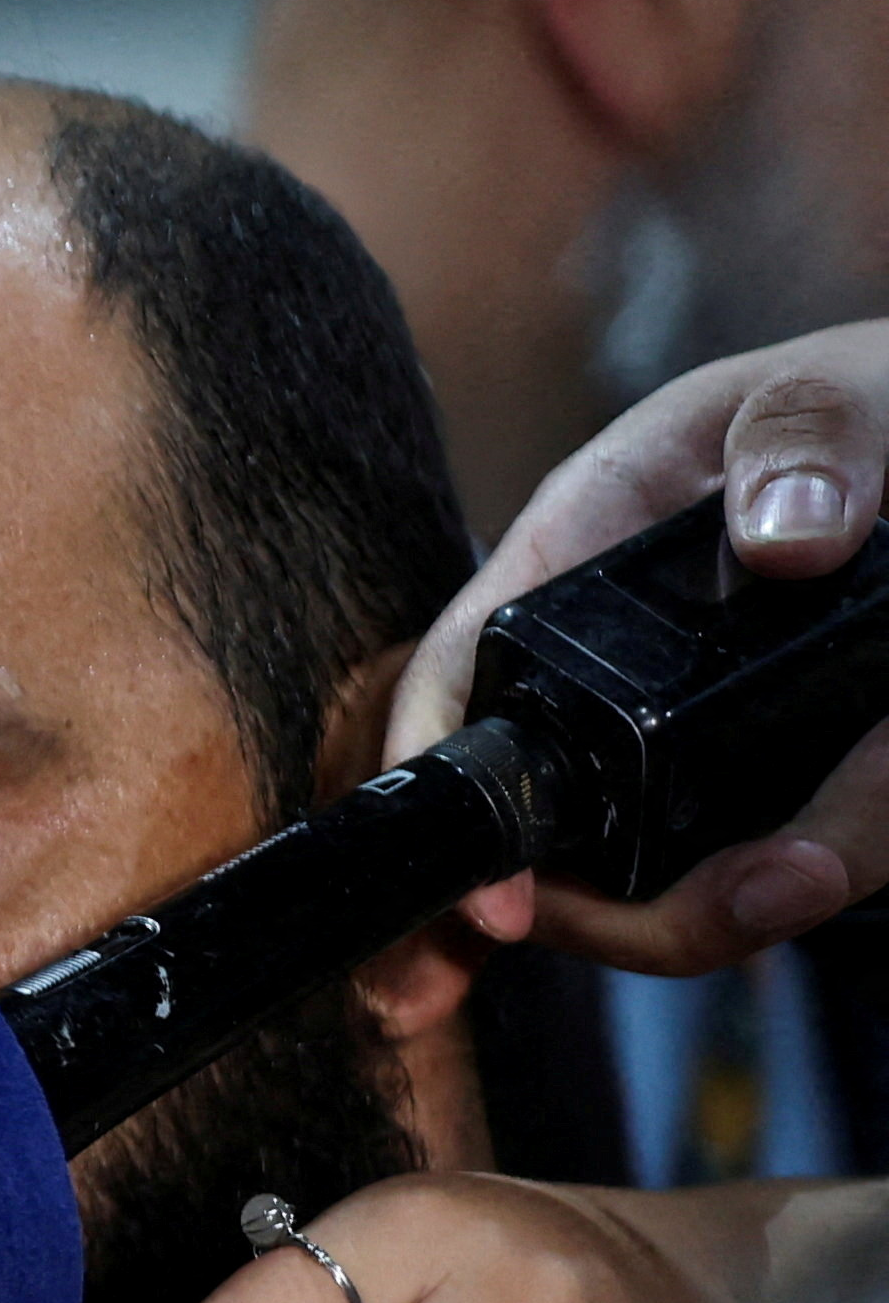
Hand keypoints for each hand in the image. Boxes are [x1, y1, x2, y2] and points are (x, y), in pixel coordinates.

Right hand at [395, 322, 888, 970]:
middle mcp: (602, 679)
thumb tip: (787, 540)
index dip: (459, 815)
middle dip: (642, 907)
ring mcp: (680, 749)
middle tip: (778, 888)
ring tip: (833, 863)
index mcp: (570, 564)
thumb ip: (804, 437)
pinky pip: (770, 863)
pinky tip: (834, 858)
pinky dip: (812, 871)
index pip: (454, 697)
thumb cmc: (859, 406)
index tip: (500, 909)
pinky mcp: (769, 788)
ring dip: (741, 902)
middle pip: (553, 849)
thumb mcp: (823, 392)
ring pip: (663, 884)